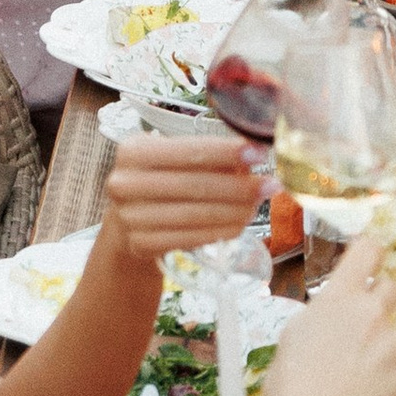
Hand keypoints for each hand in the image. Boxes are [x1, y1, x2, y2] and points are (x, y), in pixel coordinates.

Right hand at [98, 126, 257, 261]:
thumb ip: (207, 154)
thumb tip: (253, 155)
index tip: (259, 153)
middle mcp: (125, 183)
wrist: (126, 219)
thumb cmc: (159, 179)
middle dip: (239, 186)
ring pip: (195, 215)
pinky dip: (220, 231)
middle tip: (270, 185)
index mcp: (132, 151)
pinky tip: (239, 224)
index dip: (226, 153)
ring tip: (258, 204)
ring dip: (235, 210)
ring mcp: (130, 217)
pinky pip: (190, 238)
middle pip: (195, 185)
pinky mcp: (140, 245)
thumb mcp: (172, 158)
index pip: (188, 150)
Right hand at [260, 235, 395, 395]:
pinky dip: (386, 372)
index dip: (370, 252)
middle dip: (379, 300)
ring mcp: (392, 340)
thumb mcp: (295, 334)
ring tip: (354, 371)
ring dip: (380, 342)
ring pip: (393, 330)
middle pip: (391, 287)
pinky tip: (364, 388)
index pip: (368, 250)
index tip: (369, 257)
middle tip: (362, 323)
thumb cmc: (292, 383)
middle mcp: (371, 311)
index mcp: (339, 297)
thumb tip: (333, 311)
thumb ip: (323, 313)